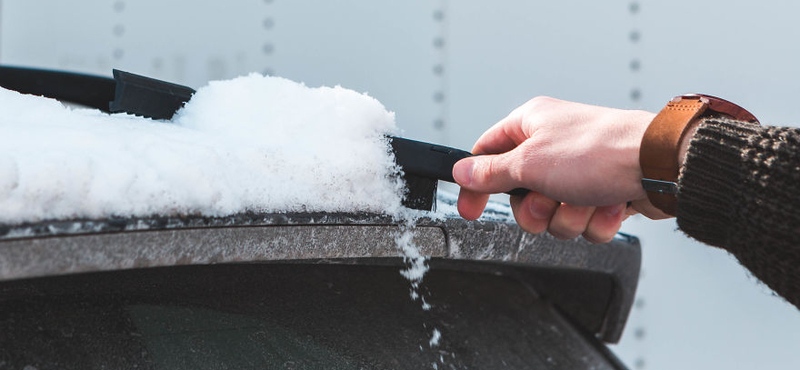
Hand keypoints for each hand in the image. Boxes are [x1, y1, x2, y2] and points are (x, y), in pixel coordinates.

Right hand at [453, 96, 670, 242]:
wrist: (660, 166)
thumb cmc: (599, 151)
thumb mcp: (530, 163)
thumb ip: (491, 173)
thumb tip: (461, 171)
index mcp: (530, 125)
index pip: (486, 155)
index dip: (476, 185)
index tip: (470, 210)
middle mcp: (553, 145)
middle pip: (521, 195)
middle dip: (536, 209)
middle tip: (548, 201)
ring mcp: (579, 170)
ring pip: (553, 214)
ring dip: (569, 216)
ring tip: (587, 200)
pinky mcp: (602, 191)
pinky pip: (582, 221)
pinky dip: (594, 220)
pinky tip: (609, 204)